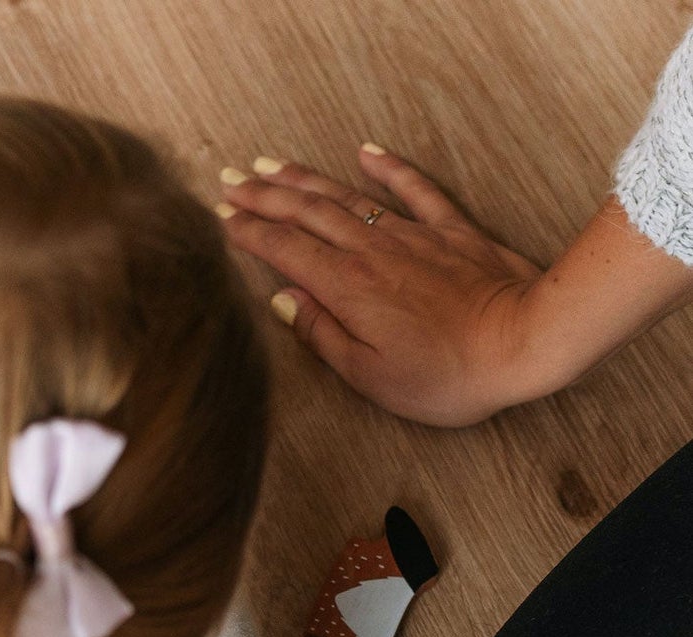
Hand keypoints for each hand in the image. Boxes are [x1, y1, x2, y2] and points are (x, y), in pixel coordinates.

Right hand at [215, 146, 543, 425]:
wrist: (523, 342)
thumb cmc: (444, 374)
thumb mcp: (367, 374)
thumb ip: (320, 332)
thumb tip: (285, 300)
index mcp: (346, 287)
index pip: (285, 251)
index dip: (249, 233)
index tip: (222, 220)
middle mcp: (372, 252)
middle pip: (308, 214)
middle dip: (265, 195)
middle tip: (232, 181)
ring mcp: (412, 236)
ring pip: (347, 197)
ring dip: (305, 179)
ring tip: (273, 166)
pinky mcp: (450, 231)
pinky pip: (413, 189)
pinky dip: (387, 167)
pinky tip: (366, 152)